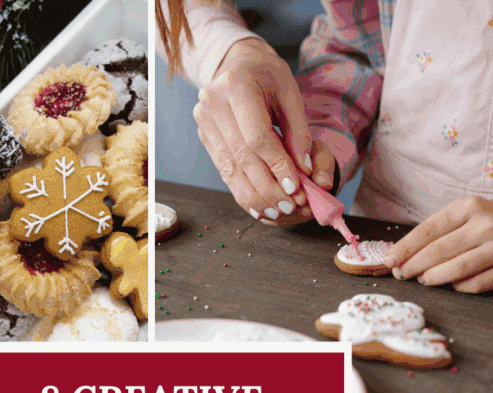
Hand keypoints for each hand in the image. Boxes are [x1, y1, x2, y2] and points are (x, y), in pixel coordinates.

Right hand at [193, 38, 334, 222]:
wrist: (237, 64)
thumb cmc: (267, 76)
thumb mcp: (289, 92)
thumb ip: (298, 131)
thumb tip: (305, 170)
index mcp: (236, 86)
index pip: (257, 137)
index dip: (276, 165)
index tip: (295, 187)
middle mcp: (213, 105)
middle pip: (243, 158)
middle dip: (268, 187)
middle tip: (290, 205)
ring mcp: (205, 123)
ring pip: (231, 171)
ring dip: (256, 196)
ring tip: (278, 210)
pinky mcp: (205, 138)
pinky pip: (225, 172)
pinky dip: (244, 192)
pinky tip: (261, 206)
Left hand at [384, 196, 492, 292]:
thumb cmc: (488, 223)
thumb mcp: (466, 215)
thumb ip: (438, 231)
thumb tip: (400, 255)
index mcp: (468, 207)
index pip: (428, 230)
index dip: (405, 248)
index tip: (389, 261)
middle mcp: (484, 223)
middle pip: (438, 251)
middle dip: (414, 266)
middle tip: (402, 274)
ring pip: (457, 269)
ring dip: (434, 278)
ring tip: (423, 280)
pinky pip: (476, 283)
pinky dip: (459, 287)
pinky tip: (452, 285)